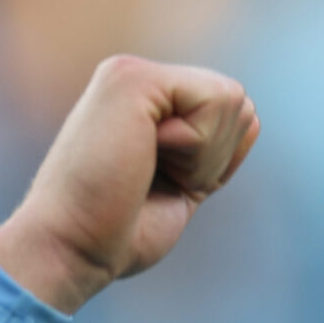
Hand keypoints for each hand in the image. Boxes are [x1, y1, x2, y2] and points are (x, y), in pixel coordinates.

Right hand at [0, 55, 259, 315]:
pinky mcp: (134, 79)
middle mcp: (136, 78)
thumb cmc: (115, 233)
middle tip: (154, 179)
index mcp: (143, 102)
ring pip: (232, 98)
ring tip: (146, 170)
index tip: (163, 184)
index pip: (227, 111)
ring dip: (204, 155)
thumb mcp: (180, 185)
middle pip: (236, 101)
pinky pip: (216, 101)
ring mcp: (132, 74)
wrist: (70, 249)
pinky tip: (148, 159)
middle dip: (214, 156)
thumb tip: (253, 115)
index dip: (216, 161)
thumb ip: (209, 149)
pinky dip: (197, 148)